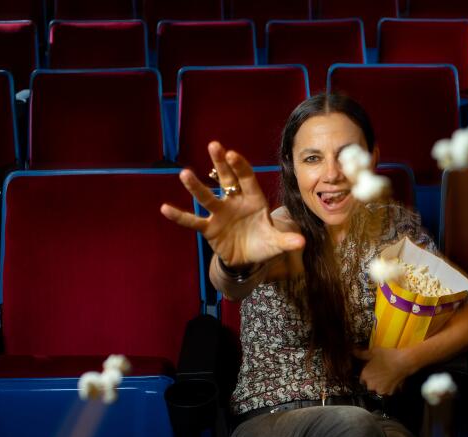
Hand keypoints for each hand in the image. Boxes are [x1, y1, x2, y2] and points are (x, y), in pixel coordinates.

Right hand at [160, 141, 304, 266]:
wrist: (248, 259)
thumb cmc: (264, 244)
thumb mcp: (277, 243)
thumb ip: (287, 240)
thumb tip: (302, 242)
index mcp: (254, 200)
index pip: (247, 179)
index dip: (240, 167)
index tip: (232, 153)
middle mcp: (235, 202)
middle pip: (227, 179)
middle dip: (220, 164)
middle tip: (214, 145)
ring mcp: (220, 213)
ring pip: (207, 197)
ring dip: (196, 186)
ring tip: (184, 174)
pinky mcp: (209, 228)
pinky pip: (193, 221)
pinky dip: (180, 216)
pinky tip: (165, 209)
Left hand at [354, 347, 416, 395]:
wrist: (403, 362)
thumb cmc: (387, 355)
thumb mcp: (373, 352)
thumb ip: (362, 354)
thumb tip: (353, 351)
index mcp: (365, 376)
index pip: (362, 379)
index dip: (367, 374)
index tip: (371, 371)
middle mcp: (371, 385)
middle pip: (369, 385)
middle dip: (373, 380)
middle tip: (380, 373)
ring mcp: (380, 390)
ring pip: (378, 388)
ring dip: (381, 385)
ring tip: (386, 376)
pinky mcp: (390, 392)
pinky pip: (387, 391)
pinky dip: (389, 387)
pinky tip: (392, 380)